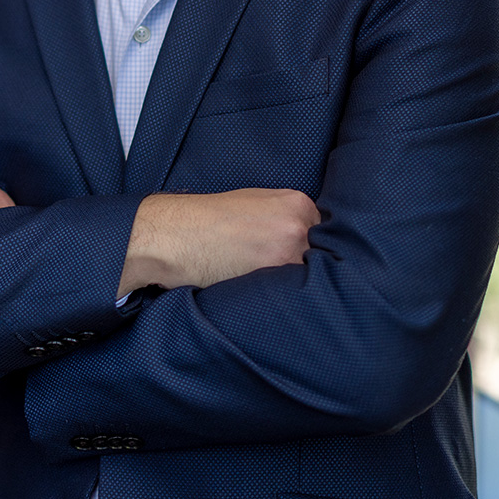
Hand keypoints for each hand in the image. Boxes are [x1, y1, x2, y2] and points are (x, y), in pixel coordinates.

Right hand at [118, 187, 318, 295]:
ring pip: (309, 277)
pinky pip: (290, 294)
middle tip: (285, 274)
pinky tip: (264, 294)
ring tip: (273, 286)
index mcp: (297, 202)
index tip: (299, 258)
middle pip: (321, 255)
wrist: (175, 234)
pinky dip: (281, 298)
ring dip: (295, 284)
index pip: (324, 232)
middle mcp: (299, 225)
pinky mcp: (275, 279)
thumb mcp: (253, 201)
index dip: (310, 249)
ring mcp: (290, 252)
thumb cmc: (207, 218)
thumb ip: (285, 215)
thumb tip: (306, 236)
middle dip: (306, 265)